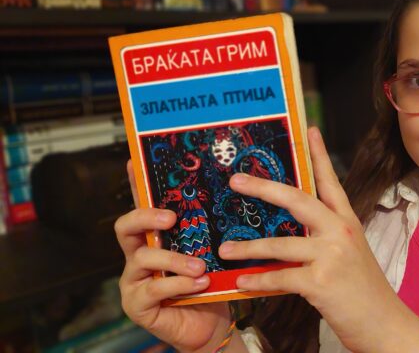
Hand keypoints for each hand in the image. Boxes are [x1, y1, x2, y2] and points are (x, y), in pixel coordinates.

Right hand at [115, 160, 230, 352]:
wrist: (211, 325)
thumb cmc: (210, 283)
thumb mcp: (210, 252)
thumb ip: (206, 230)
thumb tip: (226, 192)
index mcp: (153, 238)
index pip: (141, 206)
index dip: (136, 184)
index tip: (132, 160)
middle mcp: (137, 255)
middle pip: (125, 227)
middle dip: (146, 217)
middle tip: (171, 218)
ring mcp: (133, 280)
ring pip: (143, 258)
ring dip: (174, 260)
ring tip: (201, 265)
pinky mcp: (136, 304)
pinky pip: (153, 289)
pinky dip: (179, 284)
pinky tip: (200, 282)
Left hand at [219, 127, 404, 352]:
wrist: (384, 322)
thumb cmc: (363, 289)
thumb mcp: (349, 252)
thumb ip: (325, 235)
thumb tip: (292, 226)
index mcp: (347, 221)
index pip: (330, 181)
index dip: (319, 154)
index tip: (308, 130)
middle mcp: (340, 232)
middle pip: (298, 200)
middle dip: (263, 188)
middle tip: (235, 180)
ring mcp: (331, 256)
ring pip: (280, 244)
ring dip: (248, 247)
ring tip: (224, 250)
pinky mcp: (321, 282)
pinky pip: (281, 278)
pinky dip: (258, 280)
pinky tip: (241, 282)